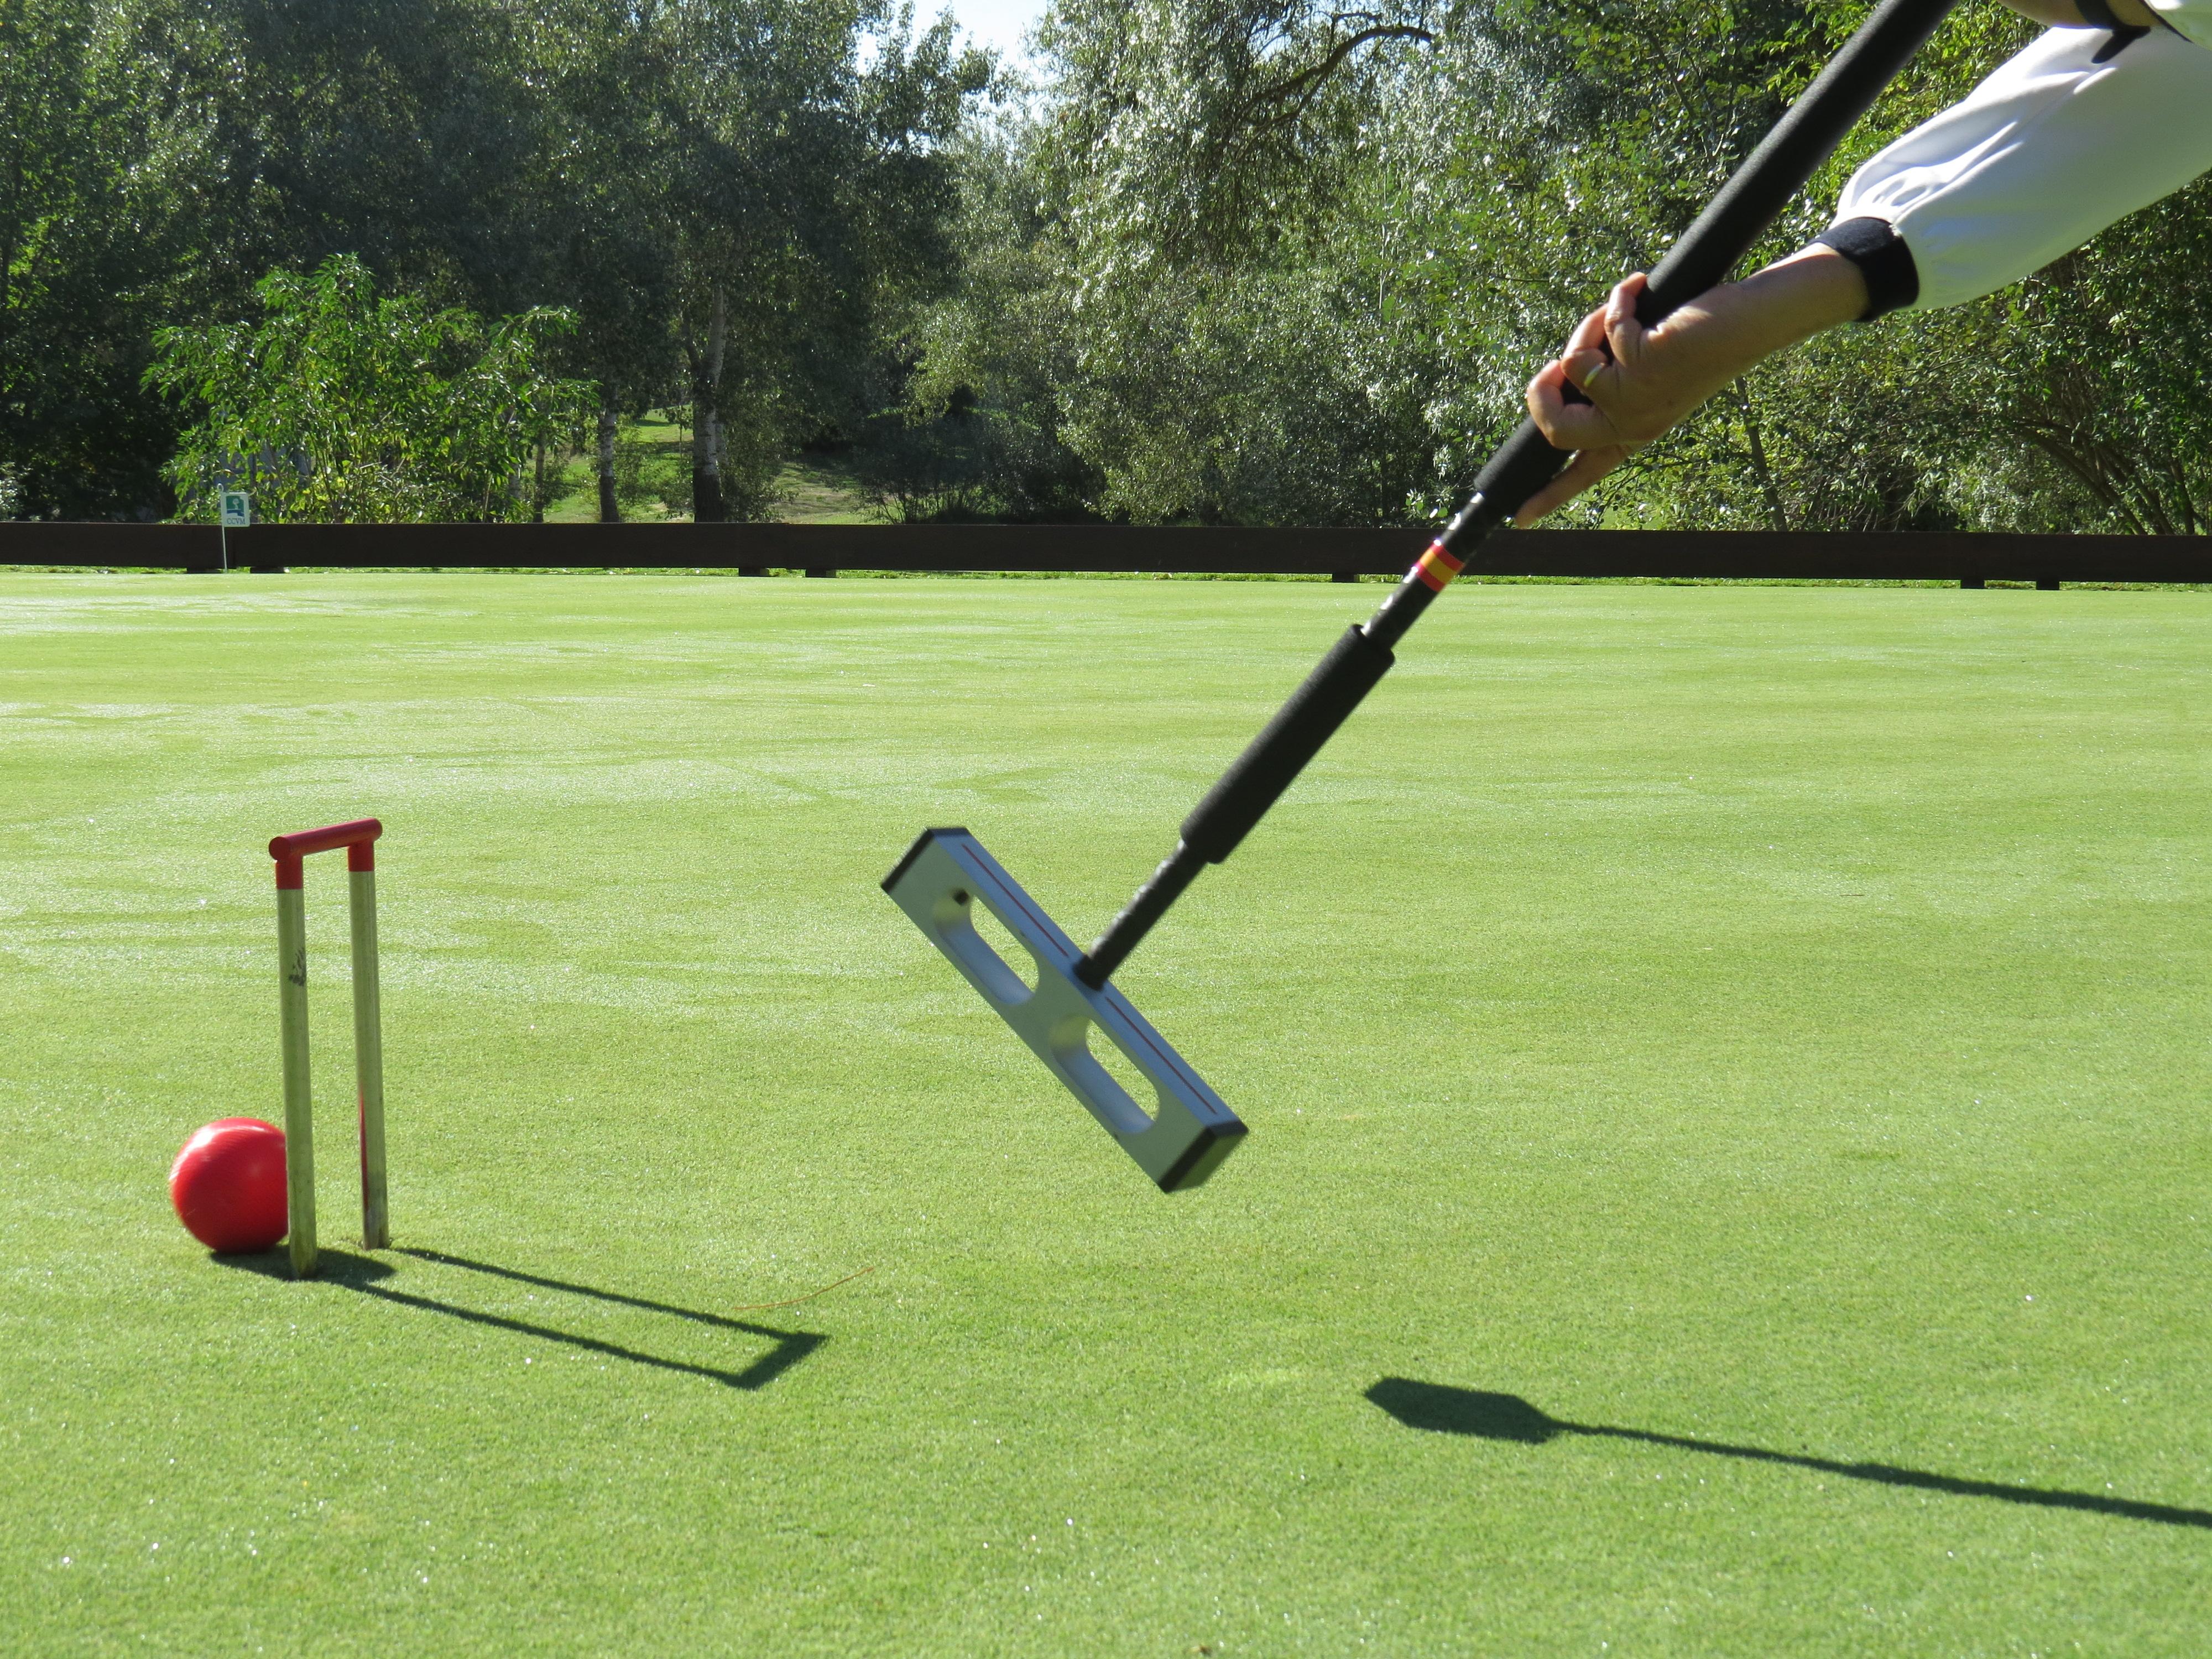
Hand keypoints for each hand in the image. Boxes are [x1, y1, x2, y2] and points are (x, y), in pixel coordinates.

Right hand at [1515, 249, 1870, 523]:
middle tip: (1555, 365)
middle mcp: (1633, 425)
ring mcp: (1639, 398)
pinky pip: (1605, 327)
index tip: (1518, 518)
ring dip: (1589, 326)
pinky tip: (1640, 288)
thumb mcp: (1649, 373)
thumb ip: (1608, 381)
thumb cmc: (1703, 341)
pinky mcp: (1646, 363)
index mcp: (1633, 433)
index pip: (1583, 474)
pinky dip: (1620, 299)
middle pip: (1556, 428)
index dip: (1547, 496)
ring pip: (1573, 364)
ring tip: (1624, 308)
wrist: (1754, 322)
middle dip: (1540, 391)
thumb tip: (1565, 371)